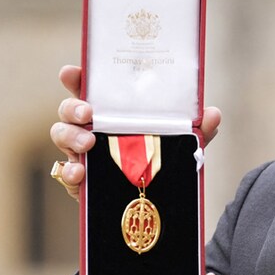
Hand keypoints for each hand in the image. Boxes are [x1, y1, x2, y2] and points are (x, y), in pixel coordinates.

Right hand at [50, 64, 222, 200]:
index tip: (71, 72)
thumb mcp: (183, 144)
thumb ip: (198, 130)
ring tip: (87, 143)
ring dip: (70, 136)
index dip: (76, 77)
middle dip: (72, 107)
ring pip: (61, 136)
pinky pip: (65, 172)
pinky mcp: (80, 181)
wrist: (158, 203)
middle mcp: (91, 127)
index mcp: (113, 112)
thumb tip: (213, 114)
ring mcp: (81, 153)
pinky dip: (69, 171)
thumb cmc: (162, 161)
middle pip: (68, 110)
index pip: (90, 88)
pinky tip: (79, 172)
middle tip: (88, 113)